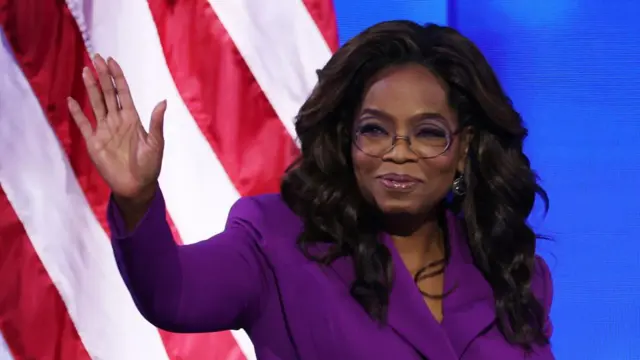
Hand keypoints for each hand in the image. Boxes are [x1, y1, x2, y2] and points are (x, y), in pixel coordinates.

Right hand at [68, 55, 165, 201]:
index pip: (123, 93)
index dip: (117, 77)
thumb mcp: (156, 143)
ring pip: (96, 104)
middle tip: (95, 57)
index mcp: (133, 119)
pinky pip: (84, 124)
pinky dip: (77, 113)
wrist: (137, 186)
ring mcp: (104, 130)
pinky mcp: (94, 142)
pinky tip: (71, 100)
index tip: (112, 61)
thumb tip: (163, 101)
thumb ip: (156, 123)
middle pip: (108, 94)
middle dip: (102, 76)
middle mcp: (117, 120)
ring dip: (90, 88)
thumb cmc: (150, 165)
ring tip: (86, 70)